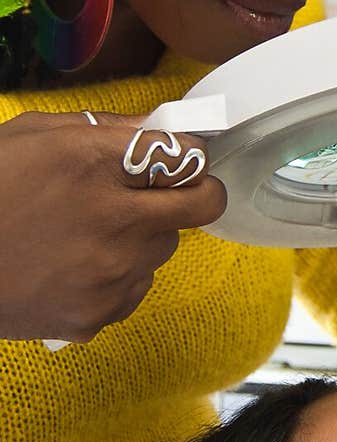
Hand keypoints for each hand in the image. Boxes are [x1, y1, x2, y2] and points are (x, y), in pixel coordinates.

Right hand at [0, 111, 226, 342]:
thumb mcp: (31, 136)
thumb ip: (102, 128)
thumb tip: (158, 126)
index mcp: (92, 162)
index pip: (186, 154)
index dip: (189, 153)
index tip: (181, 156)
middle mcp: (112, 218)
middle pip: (202, 204)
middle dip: (197, 192)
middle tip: (173, 191)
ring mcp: (110, 273)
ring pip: (166, 247)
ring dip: (145, 235)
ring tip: (92, 231)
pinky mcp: (99, 314)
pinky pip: (137, 287)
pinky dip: (120, 275)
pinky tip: (77, 265)